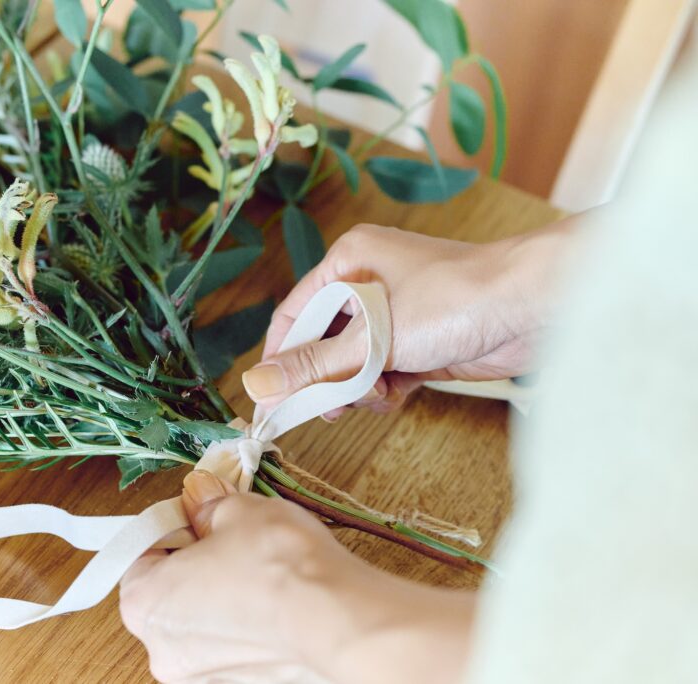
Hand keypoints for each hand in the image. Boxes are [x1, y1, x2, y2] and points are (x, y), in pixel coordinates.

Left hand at [119, 470, 474, 682]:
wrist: (339, 619)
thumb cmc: (281, 570)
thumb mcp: (237, 511)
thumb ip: (208, 505)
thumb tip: (200, 496)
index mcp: (144, 603)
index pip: (141, 550)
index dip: (174, 523)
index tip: (199, 513)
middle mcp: (163, 649)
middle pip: (169, 588)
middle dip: (198, 559)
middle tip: (232, 535)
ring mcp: (201, 675)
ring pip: (201, 618)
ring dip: (222, 591)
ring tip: (259, 567)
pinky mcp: (239, 682)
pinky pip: (231, 641)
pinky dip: (246, 620)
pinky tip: (274, 598)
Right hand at [242, 220, 572, 414]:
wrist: (533, 307)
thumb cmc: (454, 301)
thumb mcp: (374, 337)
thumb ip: (315, 364)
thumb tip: (257, 385)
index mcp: (349, 261)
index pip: (295, 315)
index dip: (281, 359)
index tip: (275, 401)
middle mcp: (367, 283)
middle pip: (323, 342)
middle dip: (328, 378)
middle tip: (332, 408)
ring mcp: (395, 314)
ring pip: (353, 363)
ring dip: (360, 388)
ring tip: (380, 394)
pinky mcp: (420, 341)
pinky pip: (383, 372)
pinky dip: (386, 389)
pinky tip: (400, 394)